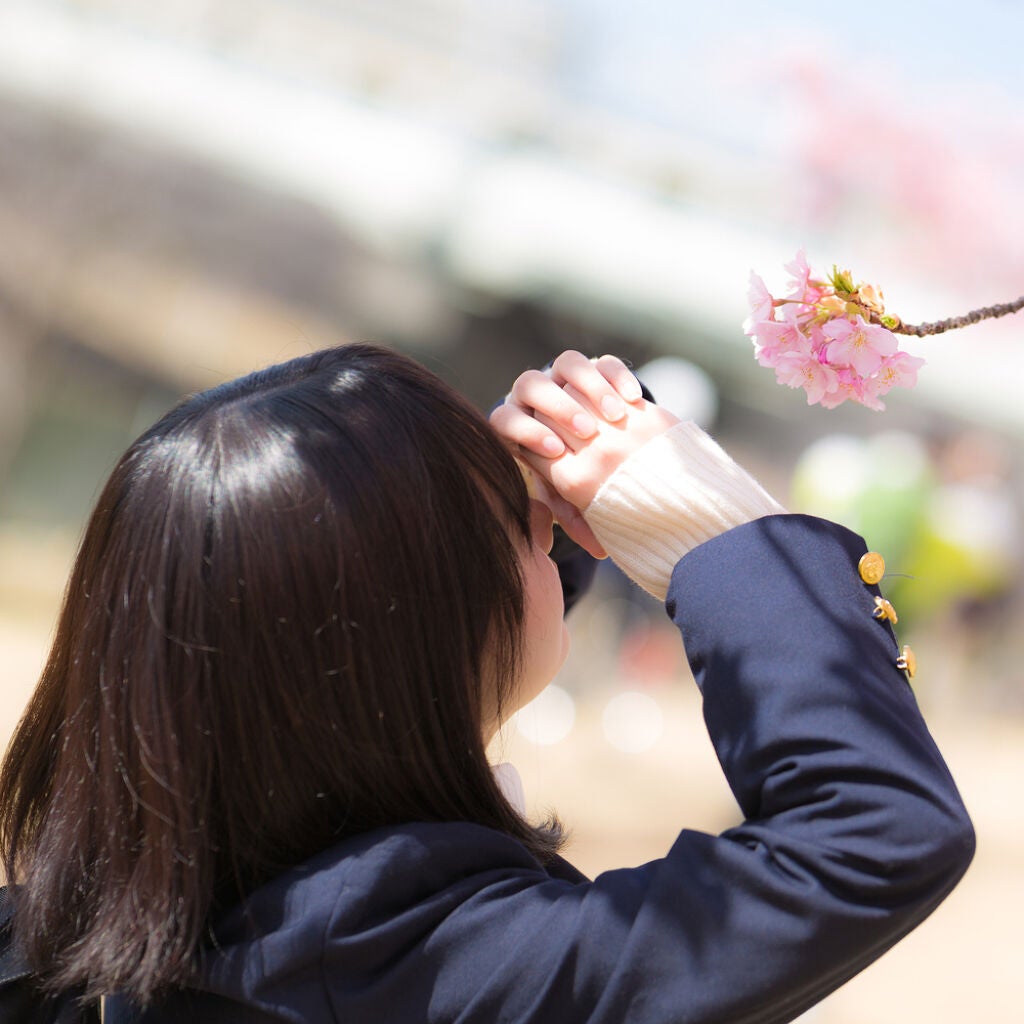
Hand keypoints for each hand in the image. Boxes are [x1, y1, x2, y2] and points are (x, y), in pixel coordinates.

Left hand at [490, 352, 679, 556]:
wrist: (600, 442)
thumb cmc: (582, 480)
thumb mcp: (575, 498)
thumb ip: (574, 517)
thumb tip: (577, 551)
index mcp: (520, 429)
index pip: (508, 422)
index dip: (529, 434)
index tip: (556, 454)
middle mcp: (537, 397)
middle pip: (531, 387)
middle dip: (559, 409)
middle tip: (587, 432)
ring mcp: (566, 377)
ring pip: (564, 365)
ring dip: (587, 386)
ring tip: (612, 415)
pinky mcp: (597, 367)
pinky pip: (600, 359)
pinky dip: (615, 374)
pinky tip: (634, 399)